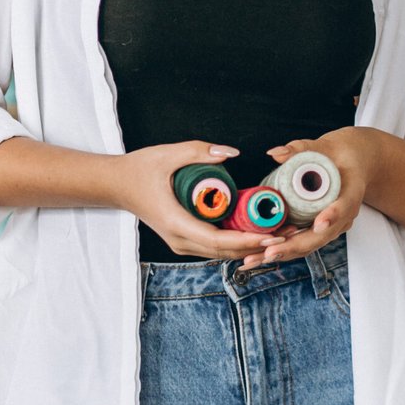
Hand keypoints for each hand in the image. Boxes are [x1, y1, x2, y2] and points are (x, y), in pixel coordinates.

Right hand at [117, 140, 290, 260]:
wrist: (116, 185)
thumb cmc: (139, 169)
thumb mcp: (167, 154)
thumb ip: (198, 151)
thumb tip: (230, 153)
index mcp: (176, 222)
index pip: (217, 240)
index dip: (247, 240)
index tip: (272, 234)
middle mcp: (179, 240)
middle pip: (225, 251)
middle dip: (257, 245)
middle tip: (288, 234)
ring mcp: (180, 243)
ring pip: (221, 252)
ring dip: (250, 246)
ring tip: (280, 234)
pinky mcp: (184, 239)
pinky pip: (214, 246)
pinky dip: (237, 243)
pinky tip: (258, 232)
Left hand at [239, 127, 378, 268]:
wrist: (351, 164)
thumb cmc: (338, 155)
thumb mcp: (322, 147)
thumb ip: (300, 148)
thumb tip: (275, 153)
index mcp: (352, 191)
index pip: (344, 206)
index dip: (332, 215)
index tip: (318, 224)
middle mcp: (344, 214)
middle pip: (322, 235)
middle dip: (295, 246)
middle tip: (270, 251)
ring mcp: (333, 225)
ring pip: (310, 244)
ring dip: (285, 253)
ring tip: (259, 258)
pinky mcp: (320, 230)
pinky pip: (304, 243)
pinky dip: (285, 250)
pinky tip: (262, 255)